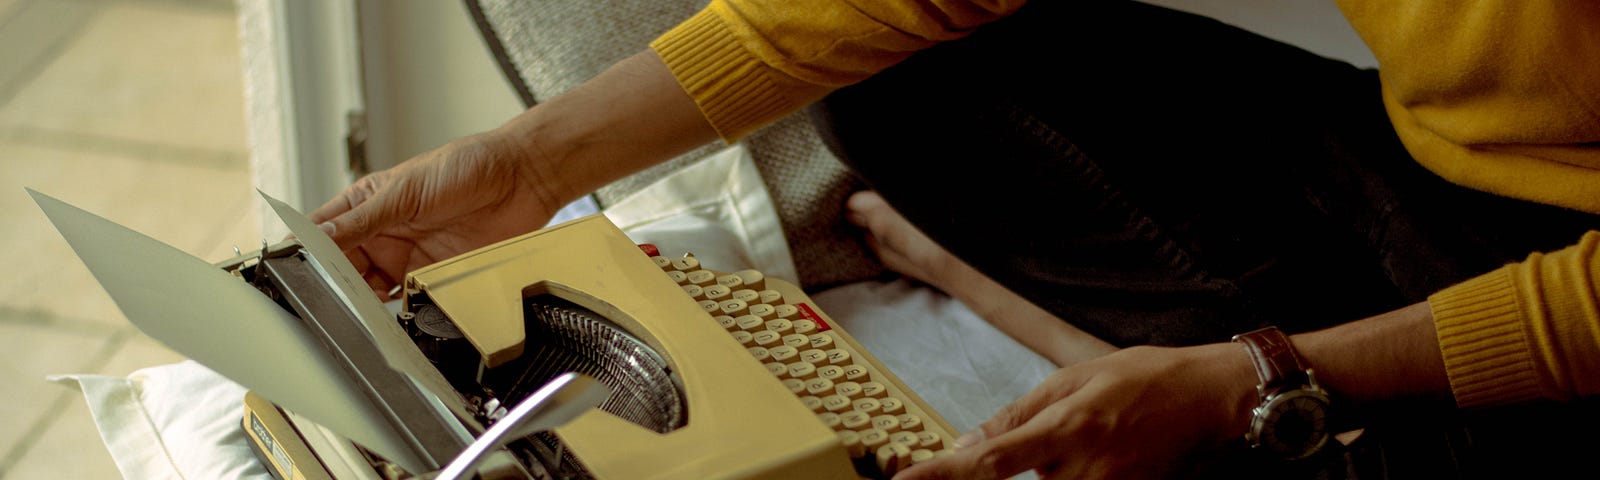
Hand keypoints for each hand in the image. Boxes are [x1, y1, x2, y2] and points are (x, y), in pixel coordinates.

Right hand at [309, 130, 564, 298]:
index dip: (305, 250)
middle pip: (342, 267)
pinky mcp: (434, 276)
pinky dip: (396, 311)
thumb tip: (320, 235)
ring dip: (361, 301)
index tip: (291, 269)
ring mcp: (408, 256)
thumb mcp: (407, 190)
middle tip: (325, 297)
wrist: (521, 180)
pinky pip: (407, 301)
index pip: (323, 231)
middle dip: (332, 283)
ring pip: (370, 289)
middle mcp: (383, 233)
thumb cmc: (467, 166)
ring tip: (352, 311)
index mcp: (367, 204)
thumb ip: (364, 217)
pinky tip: (387, 317)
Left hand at [896, 344, 1256, 479]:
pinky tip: (1094, 454)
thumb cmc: (1146, 380)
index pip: (988, 463)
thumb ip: (1017, 416)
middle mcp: (1084, 472)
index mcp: (1065, 430)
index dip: (940, 478)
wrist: (1214, 401)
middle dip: (996, 475)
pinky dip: (1067, 479)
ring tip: (1086, 439)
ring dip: (1043, 477)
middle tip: (1047, 439)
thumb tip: (967, 442)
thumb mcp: (1074, 378)